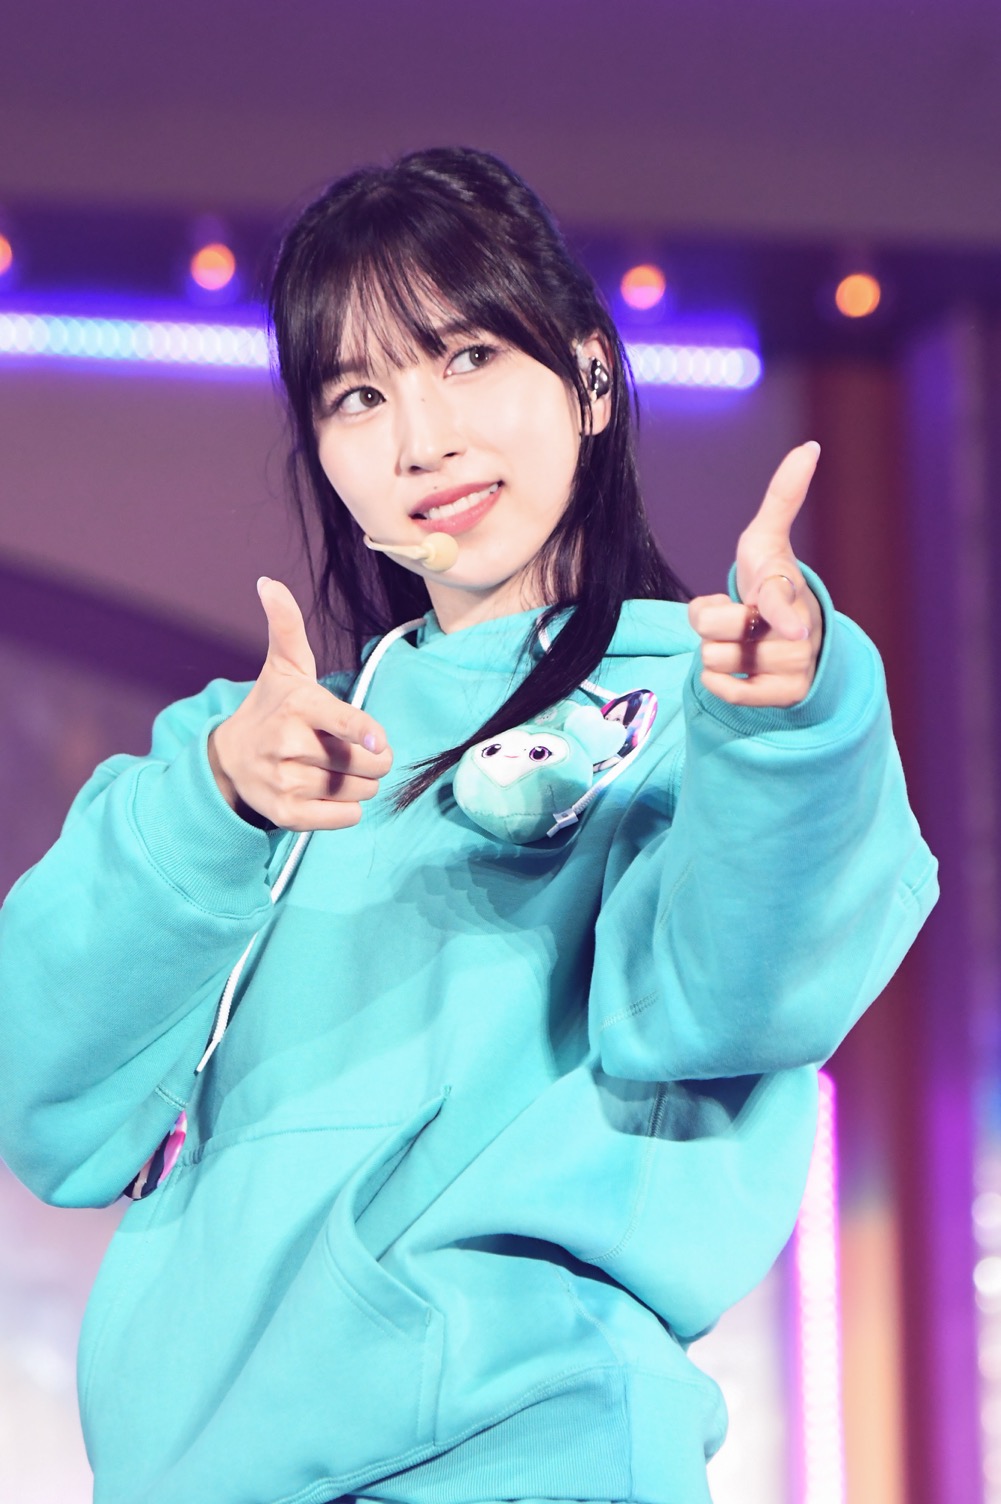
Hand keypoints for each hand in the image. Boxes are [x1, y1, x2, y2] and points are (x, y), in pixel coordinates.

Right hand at [208, 578, 392, 829]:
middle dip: (373, 759)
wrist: (230, 759)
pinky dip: (348, 811)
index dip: (362, 732)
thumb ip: (286, 625)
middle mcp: (288, 743)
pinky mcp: (286, 814)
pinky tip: (329, 794)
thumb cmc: (271, 708)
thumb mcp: (283, 667)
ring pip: (359, 791)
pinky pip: (344, 819)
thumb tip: (268, 582)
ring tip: (338, 770)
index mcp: (297, 705)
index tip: (376, 740)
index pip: (340, 722)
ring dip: (361, 784)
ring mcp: (285, 781)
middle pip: (365, 762)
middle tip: (356, 751)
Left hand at [688, 441, 823, 707]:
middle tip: (736, 617)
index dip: (781, 612)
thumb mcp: (766, 541)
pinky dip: (718, 679)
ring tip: (741, 641)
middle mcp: (799, 630)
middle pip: (714, 630)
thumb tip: (811, 446)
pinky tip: (739, 668)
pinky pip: (723, 690)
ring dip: (714, 651)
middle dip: (709, 621)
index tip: (792, 627)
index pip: (779, 599)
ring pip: (714, 659)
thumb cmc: (770, 582)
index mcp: (788, 587)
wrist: (788, 637)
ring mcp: (794, 665)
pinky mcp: (783, 696)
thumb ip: (784, 496)